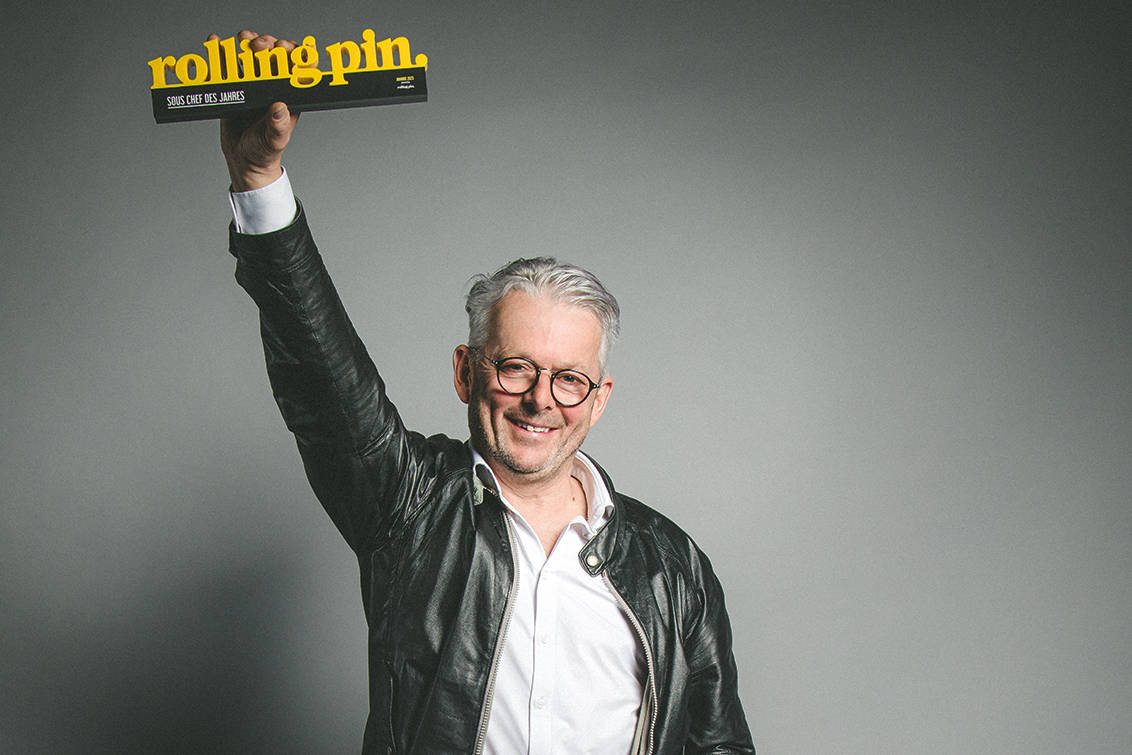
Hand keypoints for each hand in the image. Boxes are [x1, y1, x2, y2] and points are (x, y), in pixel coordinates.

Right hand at [214, 31, 300, 190]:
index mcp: (290, 96)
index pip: (299, 68)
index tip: (285, 47)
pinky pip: (229, 65)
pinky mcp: (236, 85)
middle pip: (275, 55)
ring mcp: (255, 83)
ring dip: (249, 42)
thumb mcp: (274, 140)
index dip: (296, 53)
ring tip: (243, 38)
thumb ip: (278, 126)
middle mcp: (274, 85)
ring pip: (254, 55)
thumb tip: (279, 109)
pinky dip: (223, 52)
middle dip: (269, 44)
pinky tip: (216, 41)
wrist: (242, 159)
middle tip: (260, 45)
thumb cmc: (265, 151)